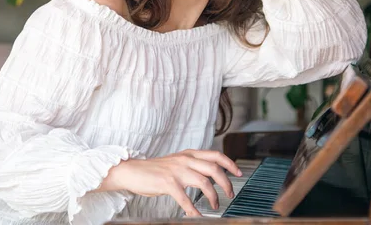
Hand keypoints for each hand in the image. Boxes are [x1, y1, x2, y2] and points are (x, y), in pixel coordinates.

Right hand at [103, 149, 241, 216]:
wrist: (132, 171)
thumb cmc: (154, 170)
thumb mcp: (176, 162)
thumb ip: (191, 165)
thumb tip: (209, 174)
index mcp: (189, 154)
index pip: (215, 155)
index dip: (230, 163)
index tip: (238, 173)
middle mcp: (185, 159)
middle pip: (214, 168)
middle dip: (226, 183)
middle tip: (230, 194)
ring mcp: (176, 171)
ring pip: (204, 182)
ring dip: (213, 196)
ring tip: (215, 205)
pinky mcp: (168, 183)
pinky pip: (186, 199)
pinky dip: (194, 210)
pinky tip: (198, 217)